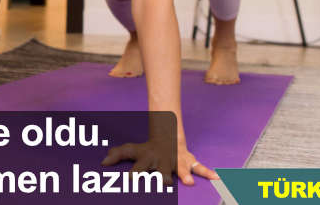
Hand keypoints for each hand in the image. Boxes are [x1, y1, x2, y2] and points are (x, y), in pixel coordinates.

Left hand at [101, 141, 217, 185]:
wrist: (166, 135)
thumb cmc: (146, 148)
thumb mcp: (130, 150)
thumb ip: (116, 154)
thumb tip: (102, 162)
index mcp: (147, 160)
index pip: (138, 168)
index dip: (134, 174)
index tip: (131, 181)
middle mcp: (162, 161)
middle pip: (162, 170)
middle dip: (164, 177)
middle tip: (165, 183)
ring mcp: (176, 161)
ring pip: (181, 168)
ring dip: (185, 174)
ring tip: (189, 182)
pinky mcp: (188, 161)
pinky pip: (199, 167)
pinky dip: (207, 172)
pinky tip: (217, 178)